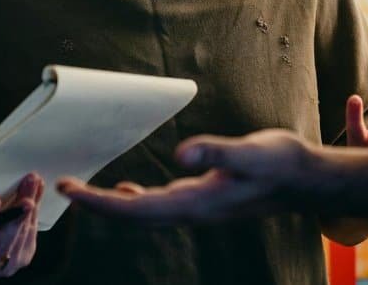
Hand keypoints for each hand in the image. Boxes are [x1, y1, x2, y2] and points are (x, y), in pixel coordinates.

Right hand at [0, 173, 42, 280]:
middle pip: (3, 240)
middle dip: (17, 213)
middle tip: (27, 188)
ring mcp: (6, 266)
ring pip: (21, 235)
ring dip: (30, 206)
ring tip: (34, 183)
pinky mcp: (22, 259)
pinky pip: (31, 233)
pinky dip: (34, 210)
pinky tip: (36, 192)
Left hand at [57, 129, 311, 223]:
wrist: (306, 179)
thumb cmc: (281, 161)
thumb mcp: (250, 151)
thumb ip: (216, 151)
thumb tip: (181, 153)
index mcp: (196, 203)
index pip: (136, 209)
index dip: (100, 202)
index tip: (69, 190)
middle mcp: (192, 211)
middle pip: (132, 217)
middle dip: (95, 205)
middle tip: (62, 187)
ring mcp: (198, 208)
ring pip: (143, 213)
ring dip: (111, 204)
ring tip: (83, 191)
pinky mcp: (204, 199)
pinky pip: (158, 205)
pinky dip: (134, 199)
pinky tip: (128, 189)